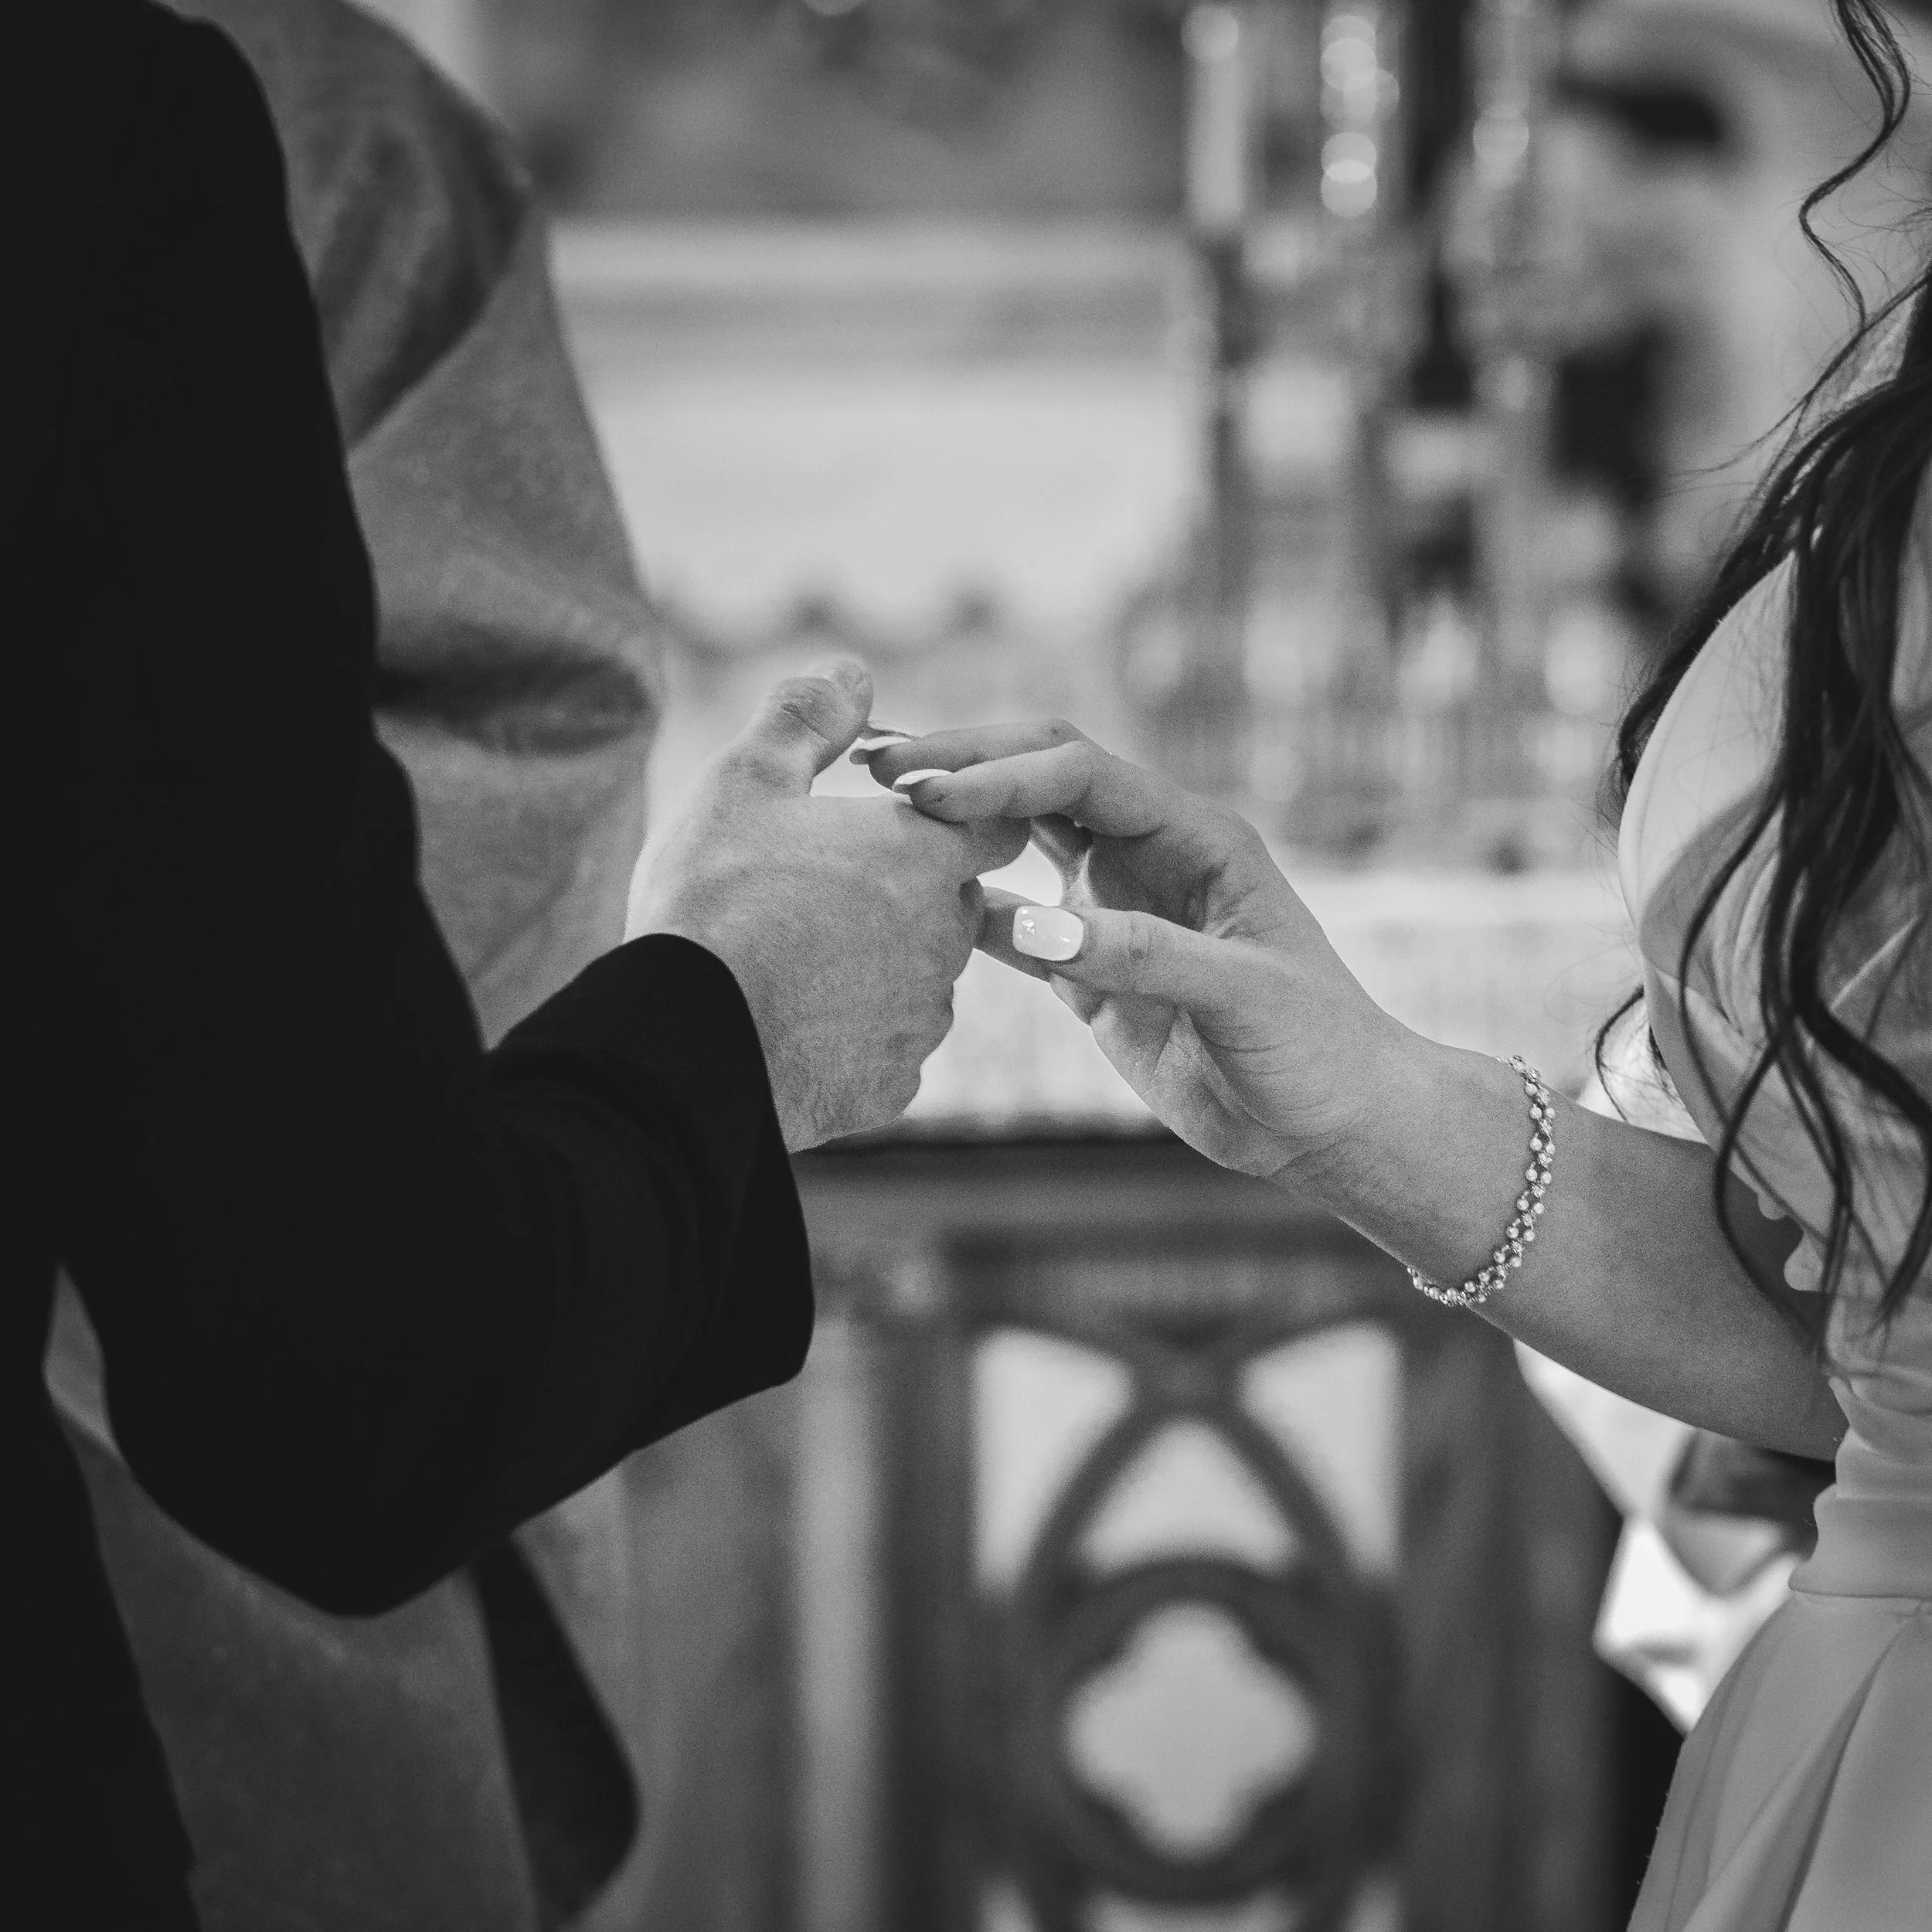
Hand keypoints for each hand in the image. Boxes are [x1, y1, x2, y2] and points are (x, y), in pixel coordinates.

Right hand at [628, 663, 1027, 1148]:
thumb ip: (807, 716)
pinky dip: (857, 1035)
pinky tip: (796, 1024)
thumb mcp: (745, 780)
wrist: (681, 1045)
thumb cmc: (713, 900)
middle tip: (824, 892)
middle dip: (908, 893)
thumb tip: (853, 670)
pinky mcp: (892, 1085)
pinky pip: (890, 1050)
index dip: (948, 815)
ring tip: (798, 960)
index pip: (988, 822)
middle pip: (954, 903)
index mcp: (925, 857)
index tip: (897, 819)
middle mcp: (945, 938)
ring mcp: (923, 1019)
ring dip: (882, 965)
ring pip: (923, 979)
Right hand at [867, 721, 1408, 1178]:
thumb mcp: (1245, 996)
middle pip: (1038, 779)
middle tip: (876, 767)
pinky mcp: (1088, 970)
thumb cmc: (1316, 1047)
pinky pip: (1011, 924)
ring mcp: (1112, 909)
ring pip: (1017, 838)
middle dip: (962, 765)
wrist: (1329, 1124)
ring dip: (953, 821)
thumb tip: (1037, 925)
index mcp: (1194, 836)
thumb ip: (1147, 956)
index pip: (1081, 774)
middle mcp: (1146, 855)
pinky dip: (963, 908)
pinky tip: (907, 903)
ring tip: (873, 810)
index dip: (1003, 773)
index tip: (932, 794)